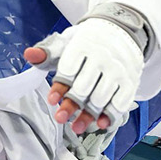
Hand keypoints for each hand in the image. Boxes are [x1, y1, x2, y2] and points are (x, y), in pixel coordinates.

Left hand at [26, 15, 143, 133]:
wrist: (120, 32)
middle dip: (72, 104)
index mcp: (83, 46)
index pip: (70, 68)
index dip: (60, 86)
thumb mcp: (65, 44)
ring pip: (103, 96)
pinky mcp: (130, 81)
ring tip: (76, 127)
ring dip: (89, 114)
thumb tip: (30, 55)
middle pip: (85, 86)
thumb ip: (46, 53)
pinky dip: (112, 114)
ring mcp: (118, 71)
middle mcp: (103, 58)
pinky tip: (101, 123)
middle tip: (60, 118)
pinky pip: (122, 101)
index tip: (52, 100)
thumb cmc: (86, 44)